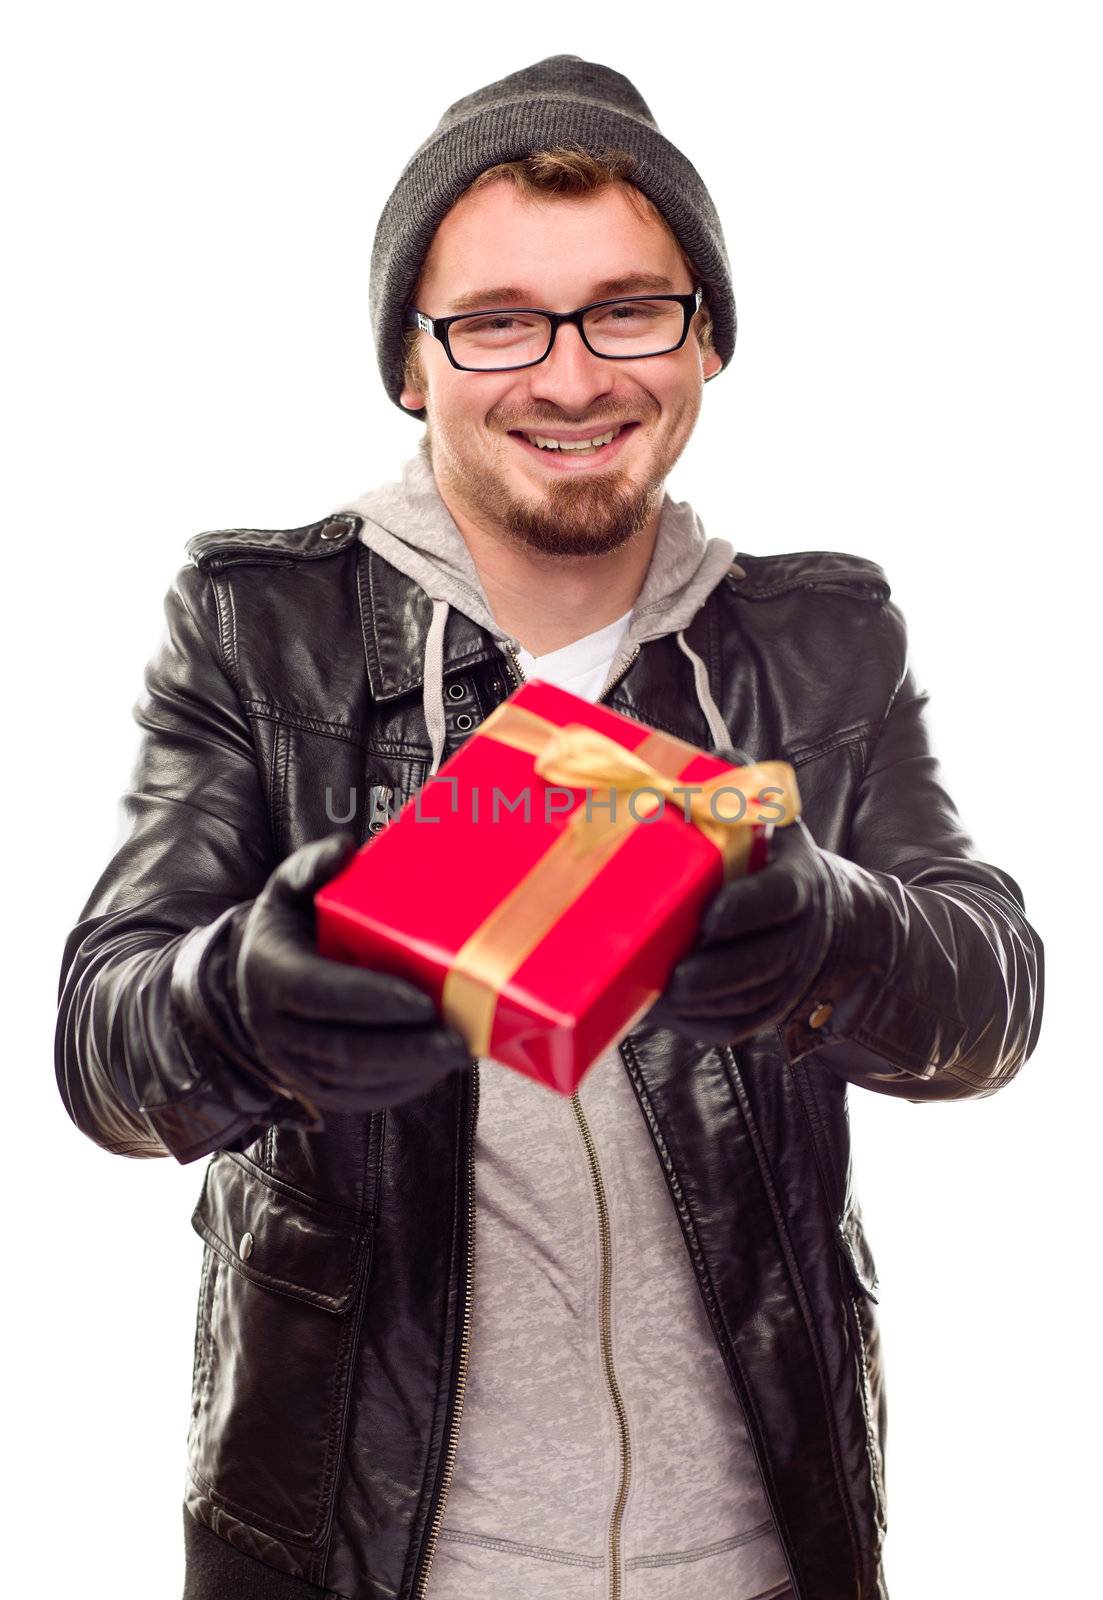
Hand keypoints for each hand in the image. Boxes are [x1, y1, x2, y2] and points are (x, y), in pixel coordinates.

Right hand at [201, 832, 472, 1116]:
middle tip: (459, 1041)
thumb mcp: (287, 891)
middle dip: (406, 1047)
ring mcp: (296, 1066)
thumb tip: (344, 849)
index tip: (421, 1000)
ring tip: (460, 1053)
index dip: (370, 999)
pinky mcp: (317, 1091)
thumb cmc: (287, 930)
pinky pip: (362, 1096)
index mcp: (271, 974)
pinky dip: (403, 1086)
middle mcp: (277, 1028)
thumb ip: (312, 867)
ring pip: (357, 1078)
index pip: (318, 993)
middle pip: (345, 1047)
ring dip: (412, 1070)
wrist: (250, 986)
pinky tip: (437, 1068)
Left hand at [647, 812, 835, 1046]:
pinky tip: (659, 1013)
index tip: (712, 916)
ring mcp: (786, 979)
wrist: (822, 918)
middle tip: (673, 976)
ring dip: (701, 1005)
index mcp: (798, 882)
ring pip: (747, 1001)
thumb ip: (741, 794)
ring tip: (654, 997)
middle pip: (763, 961)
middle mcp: (800, 935)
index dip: (748, 908)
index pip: (781, 897)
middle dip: (716, 973)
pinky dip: (696, 1024)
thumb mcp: (769, 823)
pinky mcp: (766, 1010)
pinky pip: (733, 1027)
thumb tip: (714, 762)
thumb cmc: (774, 863)